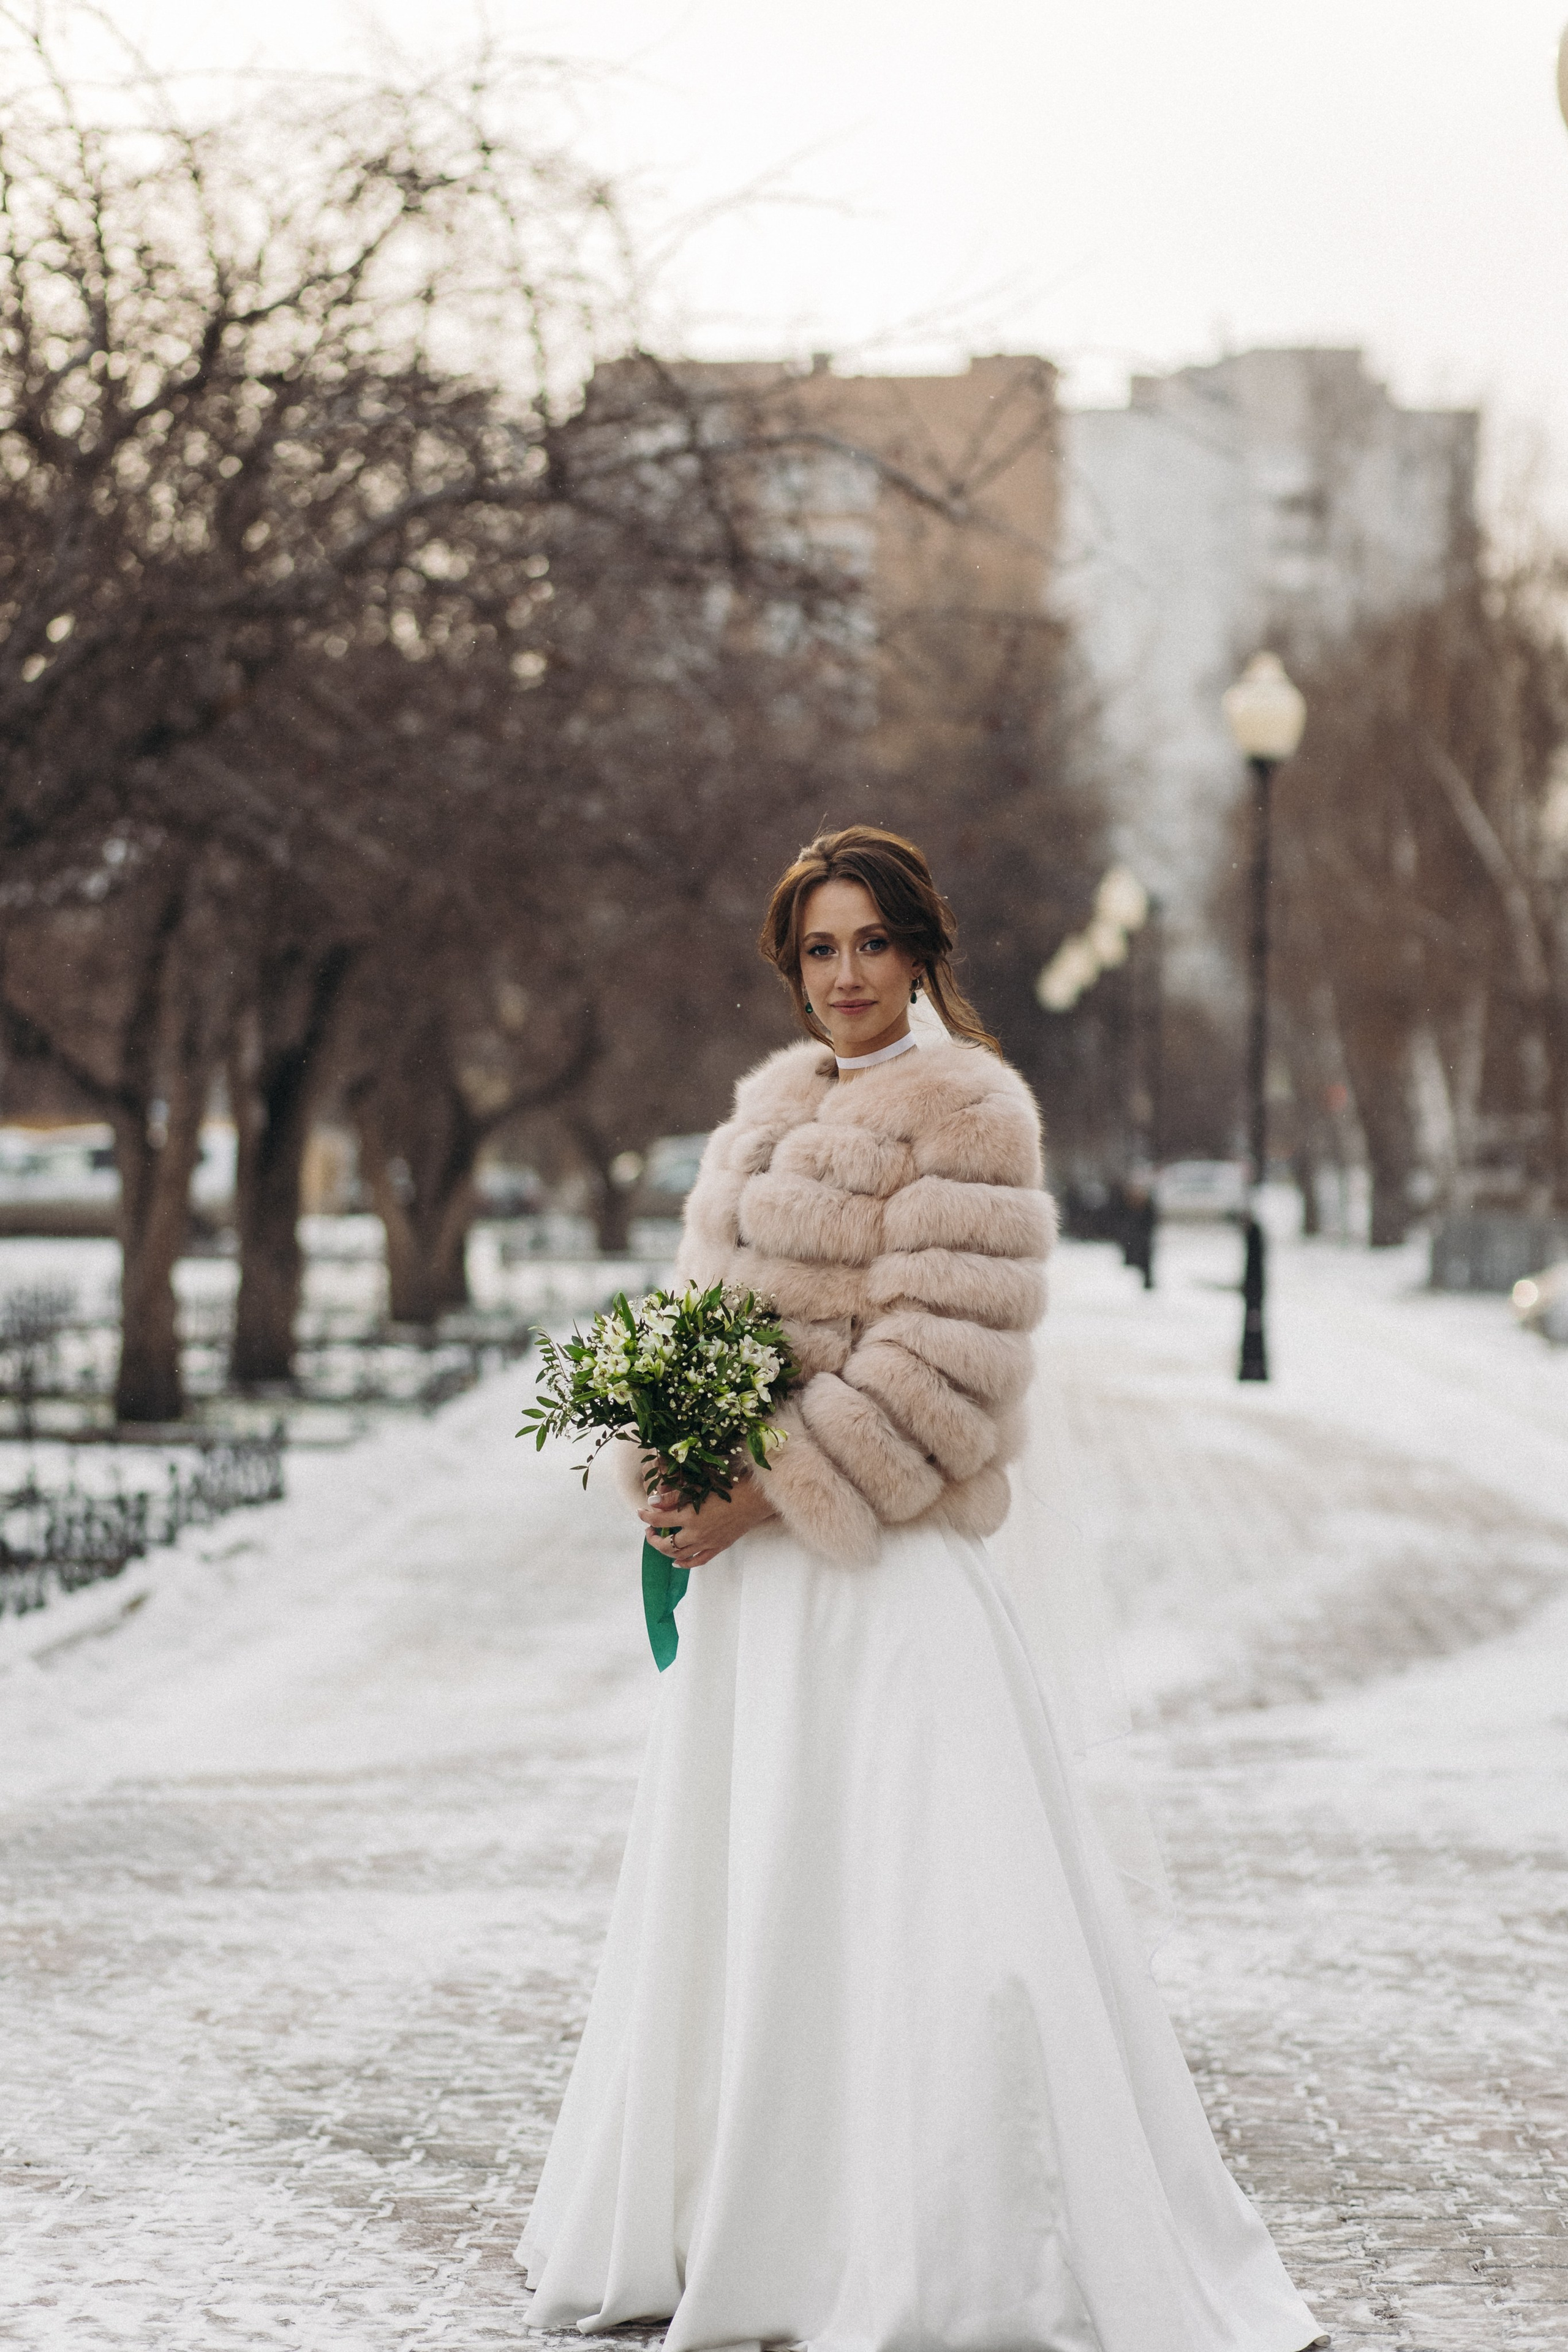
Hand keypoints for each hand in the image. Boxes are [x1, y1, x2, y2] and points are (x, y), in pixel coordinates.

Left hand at [638, 1471, 776, 1566]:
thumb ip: (673, 1496)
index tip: (641, 1512)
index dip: (646, 1517)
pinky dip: (685, 1563)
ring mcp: (706, 1543)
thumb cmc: (728, 1487)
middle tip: (649, 1530)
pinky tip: (677, 1562)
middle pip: (665, 1544)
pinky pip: (698, 1561)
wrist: (754, 1498)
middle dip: (652, 1539)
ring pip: (679, 1555)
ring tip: (661, 1541)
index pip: (659, 1520)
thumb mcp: (699, 1487)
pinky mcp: (717, 1547)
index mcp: (689, 1515)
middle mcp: (695, 1533)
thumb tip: (653, 1502)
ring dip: (666, 1550)